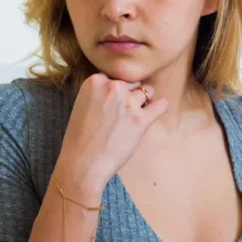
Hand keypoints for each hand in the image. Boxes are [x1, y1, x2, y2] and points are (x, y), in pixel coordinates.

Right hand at [54, 73, 168, 198]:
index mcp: (95, 81)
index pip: (116, 76)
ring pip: (146, 93)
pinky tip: (157, 110)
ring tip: (133, 118)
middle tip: (122, 114)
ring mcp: (128, 103)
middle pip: (132, 83)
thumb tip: (122, 88)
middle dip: (130, 95)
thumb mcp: (83, 105)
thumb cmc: (80, 139)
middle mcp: (113, 87)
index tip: (113, 103)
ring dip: (143, 103)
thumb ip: (100, 93)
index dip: (117, 90)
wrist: (82, 164)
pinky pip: (161, 105)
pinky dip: (161, 107)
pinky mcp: (141, 119)